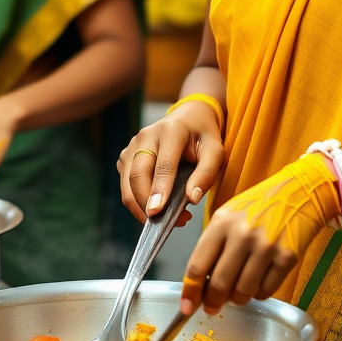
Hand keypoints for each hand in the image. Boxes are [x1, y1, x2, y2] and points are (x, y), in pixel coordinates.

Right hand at [117, 98, 225, 226]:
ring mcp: (132, 146)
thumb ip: (206, 174)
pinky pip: (126, 185)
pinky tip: (159, 205)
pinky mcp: (126, 156)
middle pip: (138, 176)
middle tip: (167, 223)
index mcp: (170, 131)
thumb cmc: (203, 135)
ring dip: (142, 207)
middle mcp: (146, 136)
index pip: (163, 165)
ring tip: (169, 217)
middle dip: (146, 204)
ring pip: (127, 184)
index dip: (159, 190)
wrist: (188, 117)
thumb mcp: (215, 151)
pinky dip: (138, 202)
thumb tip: (193, 198)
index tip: (157, 212)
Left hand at [179, 153, 340, 314]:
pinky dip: (260, 293)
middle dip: (213, 301)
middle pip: (219, 283)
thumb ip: (214, 244)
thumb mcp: (230, 214)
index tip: (186, 307)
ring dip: (238, 298)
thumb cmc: (261, 204)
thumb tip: (201, 282)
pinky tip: (259, 281)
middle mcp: (242, 234)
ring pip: (243, 292)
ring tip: (239, 290)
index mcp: (222, 222)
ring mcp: (266, 246)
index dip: (190, 291)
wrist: (300, 191)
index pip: (198, 265)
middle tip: (212, 306)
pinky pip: (267, 291)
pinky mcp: (287, 257)